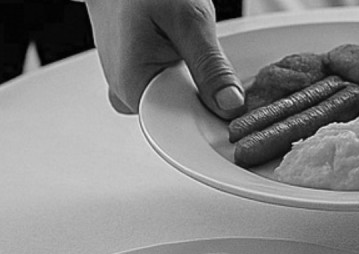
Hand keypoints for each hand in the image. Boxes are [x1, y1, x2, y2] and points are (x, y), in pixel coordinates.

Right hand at [85, 0, 244, 117]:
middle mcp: (128, 95)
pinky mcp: (140, 80)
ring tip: (187, 48)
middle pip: (185, 116)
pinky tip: (182, 53)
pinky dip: (188, 76)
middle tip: (202, 55)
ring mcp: (132, 89)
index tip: (228, 98)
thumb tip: (230, 106)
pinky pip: (173, 90)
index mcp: (135, 88)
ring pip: (181, 103)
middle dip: (207, 94)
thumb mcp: (189, 21)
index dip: (213, 117)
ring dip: (198, 82)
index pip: (185, 127)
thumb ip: (210, 67)